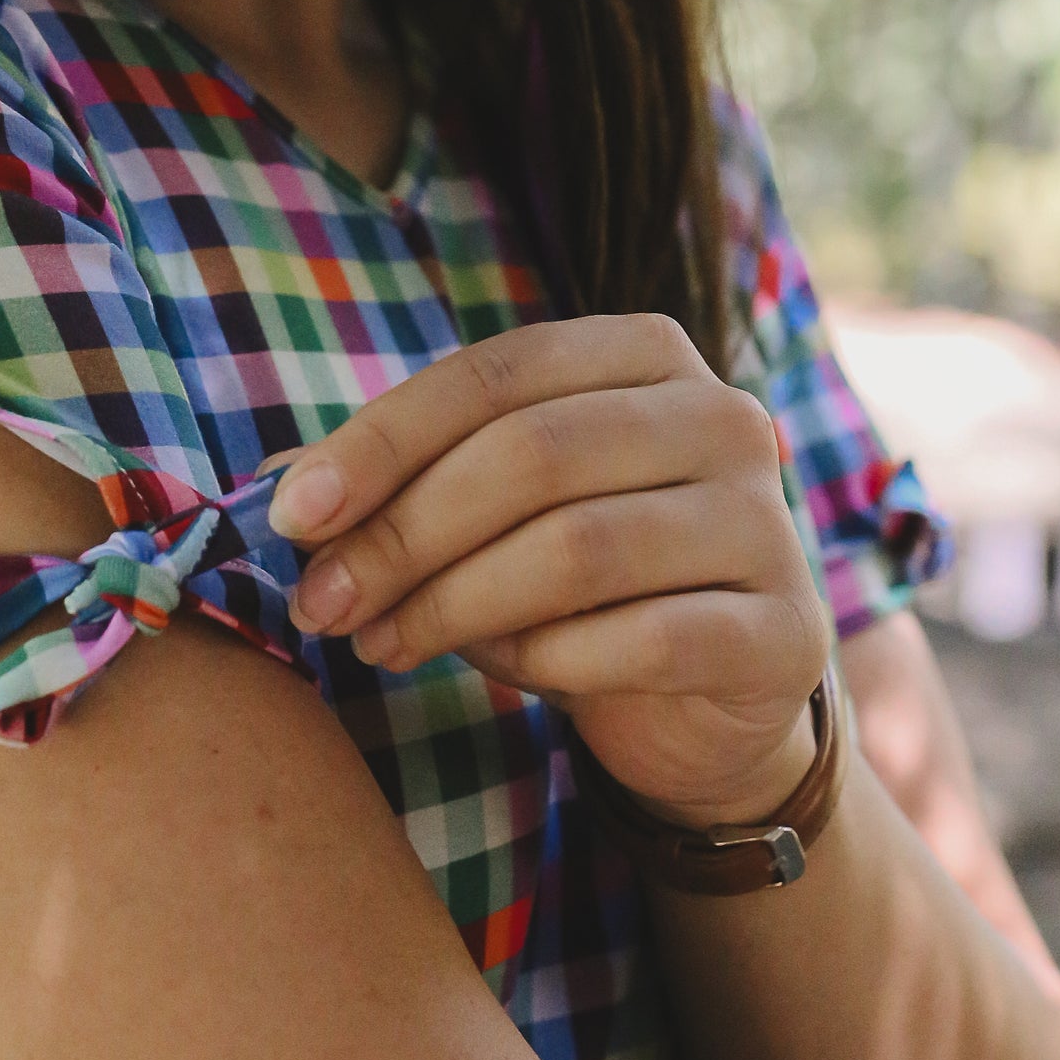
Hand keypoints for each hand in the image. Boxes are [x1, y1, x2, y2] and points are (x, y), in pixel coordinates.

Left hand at [271, 314, 830, 826]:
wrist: (706, 705)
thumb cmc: (576, 584)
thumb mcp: (484, 514)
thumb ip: (398, 485)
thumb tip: (274, 487)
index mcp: (645, 353)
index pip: (497, 372)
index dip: (383, 440)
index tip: (291, 515)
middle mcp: (722, 417)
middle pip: (532, 455)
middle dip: (404, 532)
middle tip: (321, 602)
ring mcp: (765, 522)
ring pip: (579, 547)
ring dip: (455, 604)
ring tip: (381, 642)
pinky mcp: (785, 631)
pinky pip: (643, 640)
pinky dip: (549, 660)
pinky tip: (504, 672)